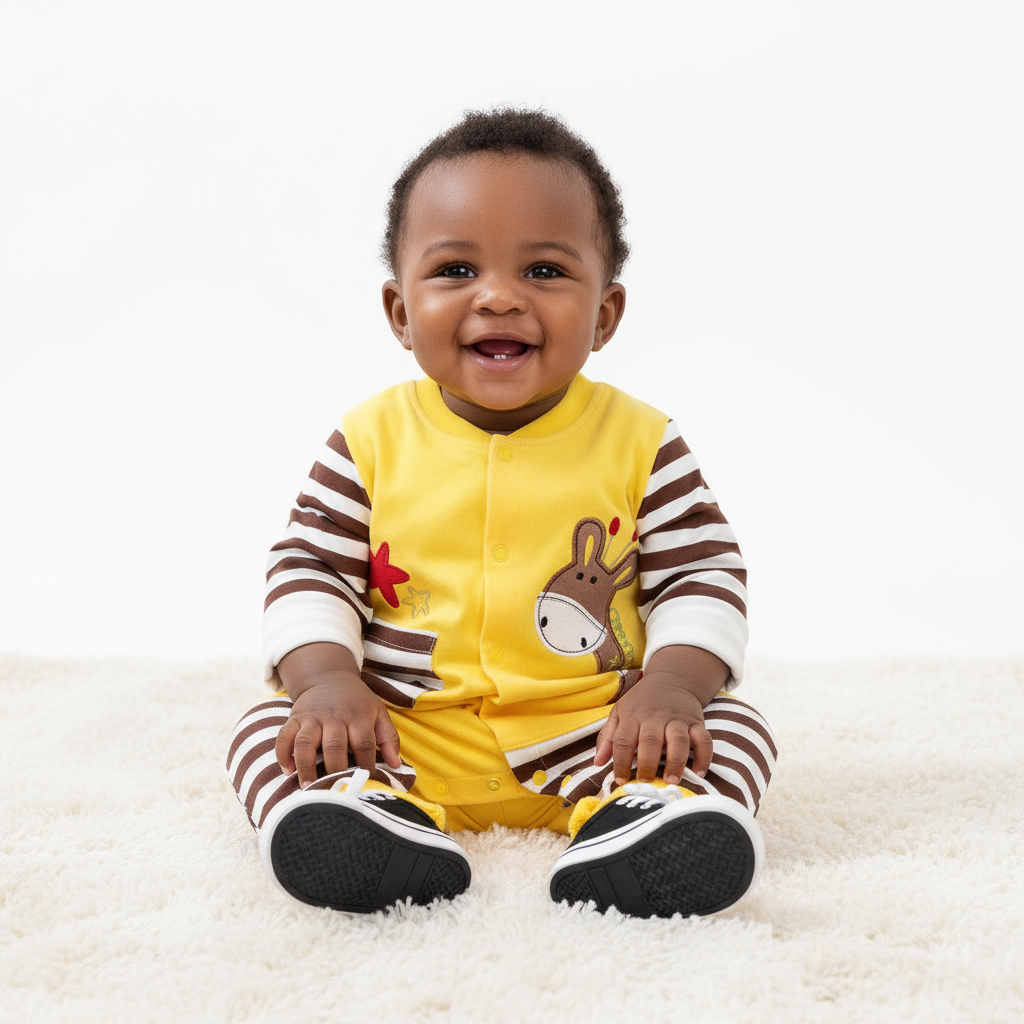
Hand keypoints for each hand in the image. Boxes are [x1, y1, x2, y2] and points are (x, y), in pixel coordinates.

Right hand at [274, 643, 400, 788]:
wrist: (329, 677)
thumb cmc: (357, 702)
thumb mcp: (378, 712)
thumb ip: (389, 738)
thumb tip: (396, 765)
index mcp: (358, 716)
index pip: (364, 744)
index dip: (366, 766)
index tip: (365, 783)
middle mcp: (334, 716)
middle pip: (334, 746)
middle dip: (335, 770)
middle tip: (336, 792)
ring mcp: (312, 717)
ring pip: (305, 742)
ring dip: (306, 767)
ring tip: (308, 787)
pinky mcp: (294, 717)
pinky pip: (284, 736)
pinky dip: (283, 754)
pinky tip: (287, 771)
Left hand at [594, 645, 727, 786]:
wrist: (672, 679)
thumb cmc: (641, 702)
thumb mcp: (620, 712)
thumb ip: (607, 737)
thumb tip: (598, 763)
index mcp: (633, 716)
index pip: (624, 740)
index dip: (620, 761)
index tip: (620, 780)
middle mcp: (656, 717)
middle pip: (651, 740)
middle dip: (647, 763)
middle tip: (645, 781)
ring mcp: (678, 720)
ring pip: (679, 740)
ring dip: (675, 761)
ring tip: (671, 780)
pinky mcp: (697, 723)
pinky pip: (704, 740)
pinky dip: (704, 757)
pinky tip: (698, 773)